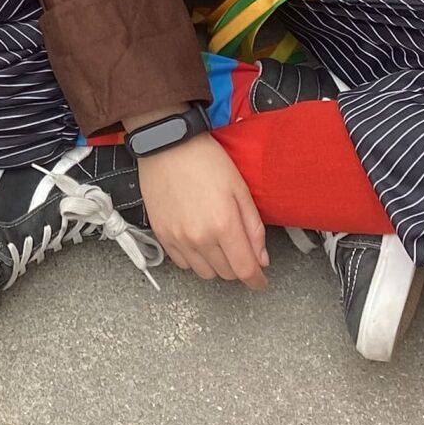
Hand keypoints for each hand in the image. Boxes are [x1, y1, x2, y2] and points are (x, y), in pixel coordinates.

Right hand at [138, 136, 268, 285]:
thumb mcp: (240, 188)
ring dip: (217, 266)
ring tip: (219, 245)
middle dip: (238, 268)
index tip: (260, 280)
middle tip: (241, 252)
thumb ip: (254, 227)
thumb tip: (261, 258)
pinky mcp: (162, 234)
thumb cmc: (205, 159)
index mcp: (224, 225)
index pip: (245, 270)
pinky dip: (195, 260)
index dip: (257, 280)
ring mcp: (178, 238)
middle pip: (226, 274)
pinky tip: (199, 243)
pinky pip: (182, 263)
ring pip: (204, 273)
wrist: (167, 144)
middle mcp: (199, 238)